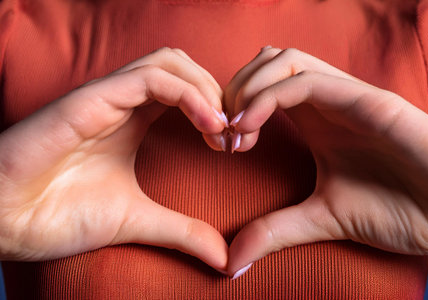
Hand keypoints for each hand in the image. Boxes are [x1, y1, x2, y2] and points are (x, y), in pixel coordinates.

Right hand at [0, 48, 228, 271]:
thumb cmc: (60, 215)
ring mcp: (106, 96)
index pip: (187, 90)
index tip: (234, 146)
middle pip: (183, 66)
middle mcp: (122, 102)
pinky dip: (188, 94)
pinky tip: (208, 125)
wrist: (4, 221)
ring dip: (207, 88)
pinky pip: (150, 78)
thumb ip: (182, 231)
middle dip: (218, 93)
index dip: (218, 110)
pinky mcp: (90, 99)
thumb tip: (224, 257)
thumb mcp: (138, 220)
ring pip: (169, 61)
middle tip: (234, 135)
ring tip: (222, 130)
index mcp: (133, 120)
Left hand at [225, 47, 427, 277]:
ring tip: (236, 130)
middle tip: (223, 133)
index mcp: (316, 119)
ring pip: (284, 61)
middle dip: (233, 89)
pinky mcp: (371, 102)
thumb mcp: (322, 220)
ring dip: (247, 88)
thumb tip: (230, 261)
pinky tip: (250, 128)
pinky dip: (269, 97)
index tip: (220, 145)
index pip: (262, 85)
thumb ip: (275, 231)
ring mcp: (349, 97)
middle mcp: (328, 100)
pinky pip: (308, 81)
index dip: (231, 107)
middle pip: (266, 61)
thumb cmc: (398, 210)